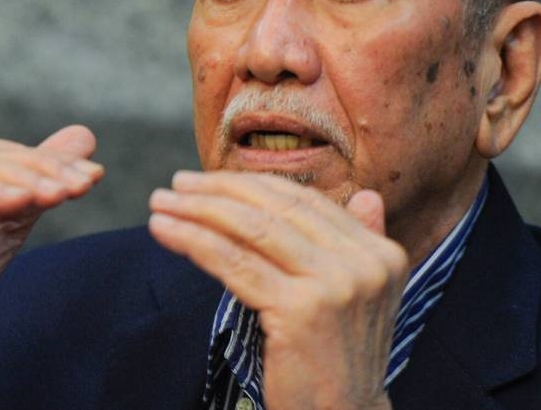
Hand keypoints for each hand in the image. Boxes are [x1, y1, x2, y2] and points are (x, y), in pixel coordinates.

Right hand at [0, 125, 102, 408]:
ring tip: (58, 194)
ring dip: (21, 182)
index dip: (56, 165)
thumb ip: (40, 179)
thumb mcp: (8, 223)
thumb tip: (85, 137)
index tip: (93, 178)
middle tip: (82, 184)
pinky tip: (16, 203)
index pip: (13, 153)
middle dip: (45, 172)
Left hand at [149, 171, 405, 409]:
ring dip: (197, 211)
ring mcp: (335, 285)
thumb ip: (360, 244)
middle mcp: (364, 262)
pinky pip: (235, 263)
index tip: (208, 179)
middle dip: (218, 191)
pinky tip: (166, 232)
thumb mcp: (360, 297)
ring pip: (252, 230)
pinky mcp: (301, 310)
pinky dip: (194, 242)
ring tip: (160, 204)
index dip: (251, 185)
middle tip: (175, 184)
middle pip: (276, 209)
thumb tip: (365, 194)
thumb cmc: (336, 360)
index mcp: (380, 253)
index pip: (305, 202)